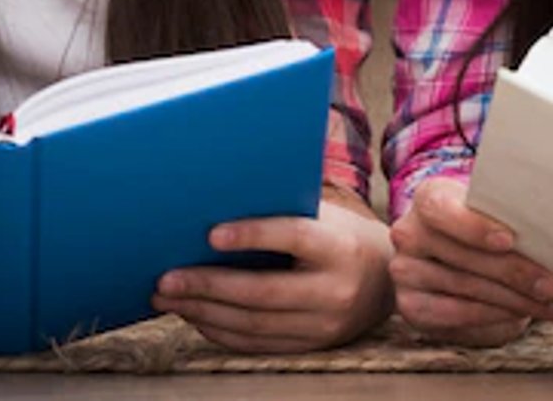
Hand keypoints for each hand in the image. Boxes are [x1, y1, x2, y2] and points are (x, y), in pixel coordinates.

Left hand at [150, 189, 393, 351]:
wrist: (386, 280)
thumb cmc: (339, 235)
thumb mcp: (323, 215)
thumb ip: (283, 212)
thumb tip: (216, 205)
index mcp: (340, 246)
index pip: (294, 237)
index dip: (253, 235)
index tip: (210, 233)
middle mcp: (336, 291)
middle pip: (263, 292)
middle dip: (208, 286)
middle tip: (166, 278)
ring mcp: (325, 326)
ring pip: (255, 324)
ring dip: (204, 312)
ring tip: (168, 298)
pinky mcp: (313, 347)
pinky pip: (258, 344)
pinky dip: (221, 331)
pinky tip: (195, 315)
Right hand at [386, 176, 552, 346]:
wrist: (441, 254)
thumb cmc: (481, 226)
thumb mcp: (489, 209)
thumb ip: (509, 212)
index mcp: (428, 198)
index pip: (442, 209)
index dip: (473, 227)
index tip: (509, 240)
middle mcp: (408, 233)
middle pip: (463, 256)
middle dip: (513, 273)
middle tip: (551, 286)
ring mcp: (405, 272)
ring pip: (466, 289)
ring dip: (515, 301)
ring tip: (552, 305)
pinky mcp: (411, 307)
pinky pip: (457, 316)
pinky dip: (495, 318)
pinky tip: (523, 317)